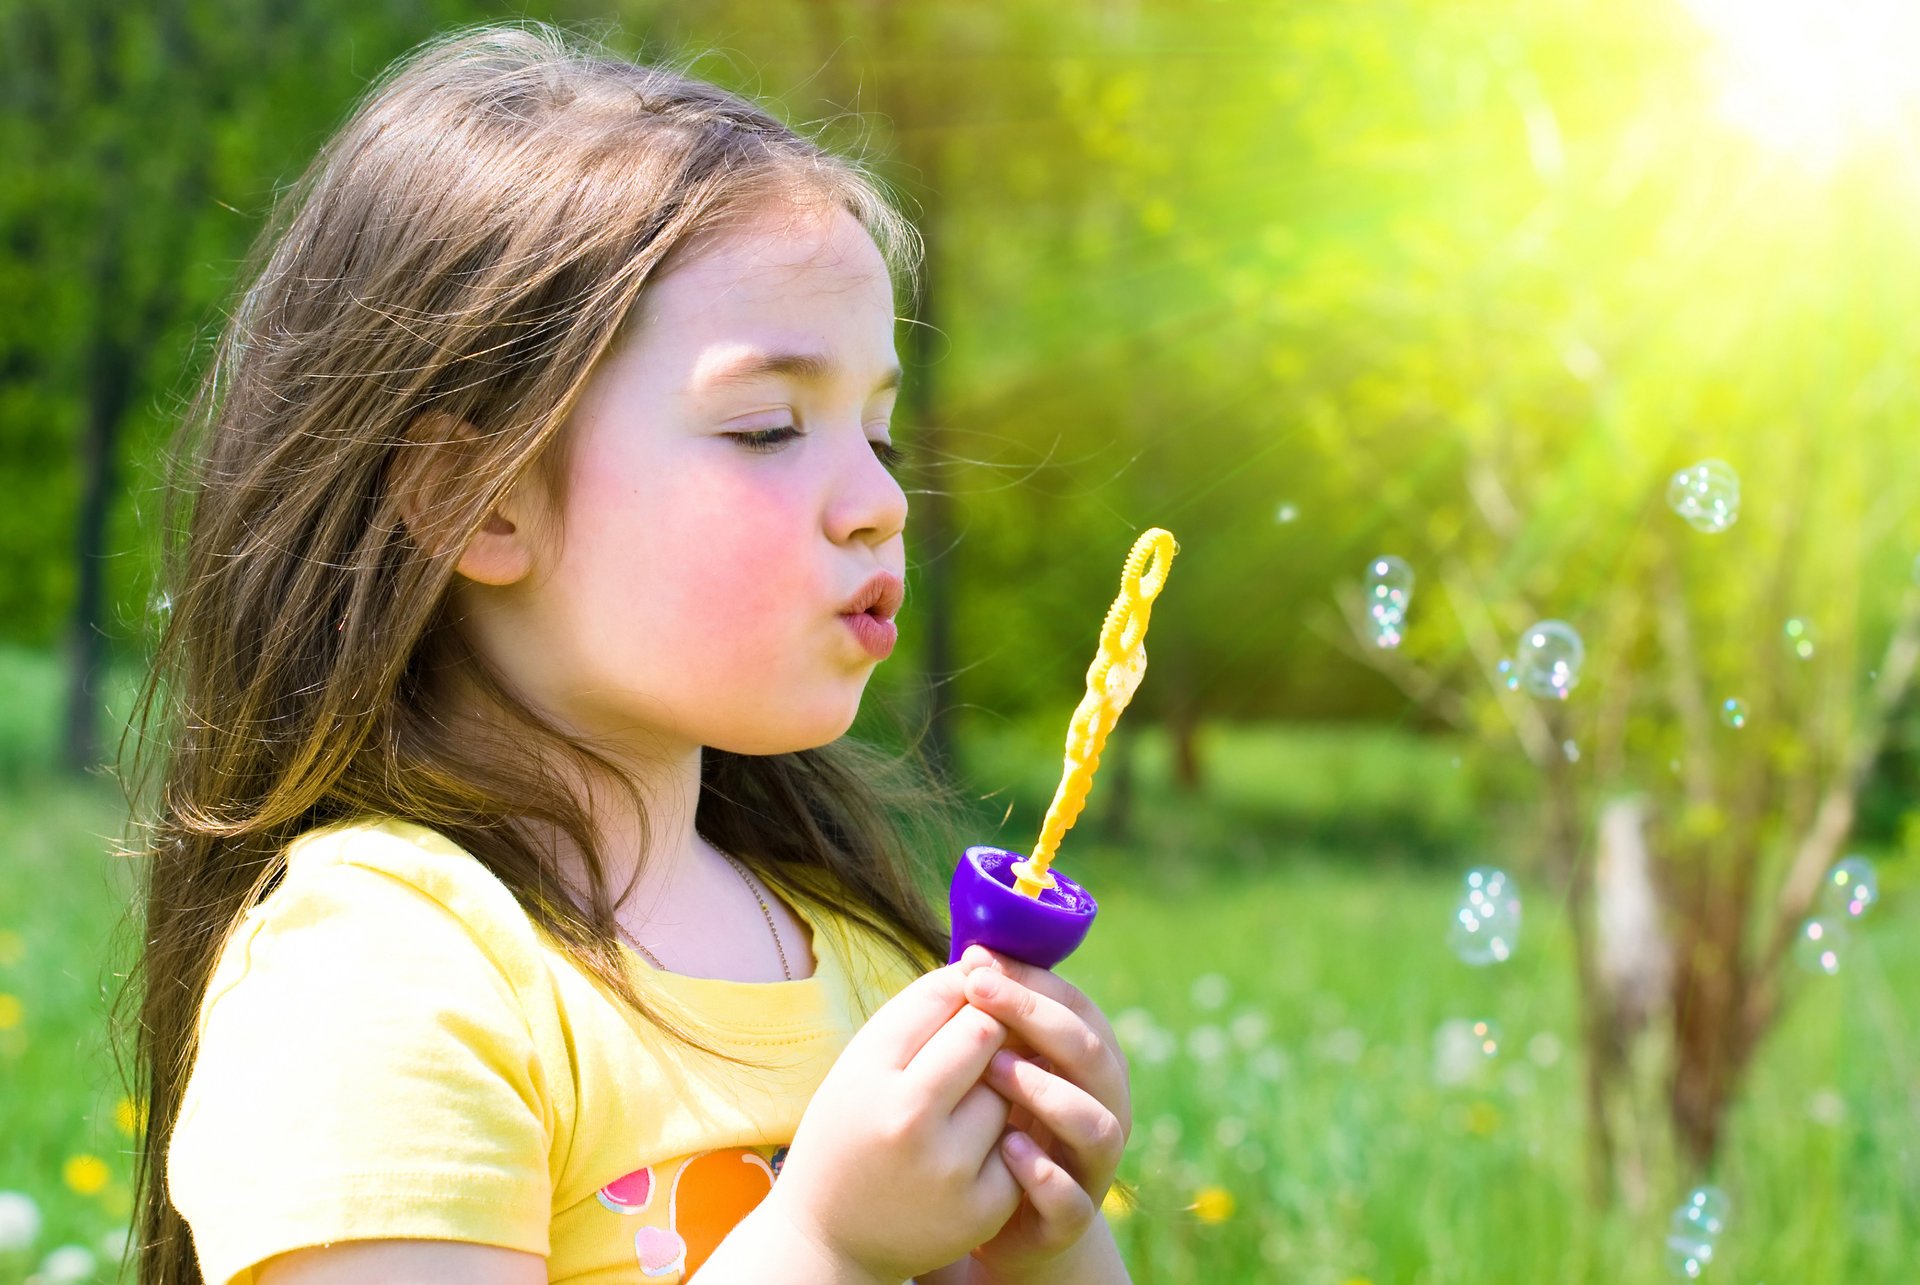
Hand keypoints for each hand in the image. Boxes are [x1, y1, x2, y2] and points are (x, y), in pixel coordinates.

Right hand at [756, 963, 1025, 1283]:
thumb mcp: (860, 1065)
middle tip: (980, 1040)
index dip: (965, 986)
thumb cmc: (849, 1131)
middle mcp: (907, 1118)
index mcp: (868, 1072)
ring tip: (963, 1106)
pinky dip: (1003, 1139)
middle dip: (989, 1027)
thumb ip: (918, 1013)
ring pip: (1008, 1085)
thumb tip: (986, 960)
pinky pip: (1018, 1141)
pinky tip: (970, 1152)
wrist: (831, 1239)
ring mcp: (948, 1167)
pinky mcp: (983, 1206)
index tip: (969, 990)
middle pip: (984, 1032)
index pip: (941, 996)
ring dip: (999, 1085)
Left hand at [955, 945, 1132, 1281]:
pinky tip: (1008, 1148)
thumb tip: (973, 951)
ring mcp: (1092, 1166)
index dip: (1034, 980)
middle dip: (1038, 1019)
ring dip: (1047, 1092)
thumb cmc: (994, 1124)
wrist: (997, 1220)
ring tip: (994, 1068)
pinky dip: (1043, 1172)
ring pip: (1096, 1124)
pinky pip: (1071, 1198)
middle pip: (1094, 1054)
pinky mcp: (1070, 1220)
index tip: (979, 960)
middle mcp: (1104, 1107)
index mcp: (1089, 1064)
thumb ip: (998, 1021)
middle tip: (981, 993)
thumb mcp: (999, 1066)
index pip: (1077, 1008)